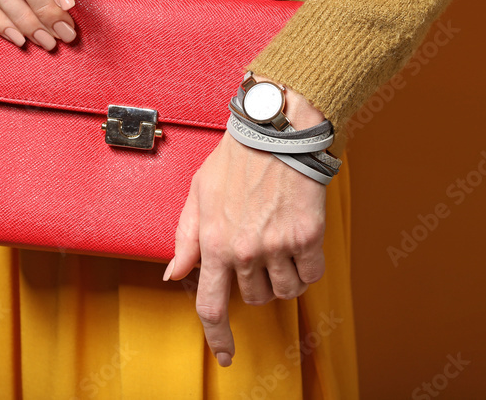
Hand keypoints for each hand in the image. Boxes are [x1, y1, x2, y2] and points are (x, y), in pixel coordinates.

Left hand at [164, 72, 328, 366]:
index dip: (218, 336)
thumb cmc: (237, 158)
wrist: (276, 131)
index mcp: (214, 241)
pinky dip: (307, 266)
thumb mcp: (198, 194)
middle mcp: (245, 249)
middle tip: (258, 250)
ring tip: (279, 241)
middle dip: (255, 282)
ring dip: (283, 275)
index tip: (226, 354)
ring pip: (285, 290)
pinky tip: (300, 243)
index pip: (210, 304)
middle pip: (253, 298)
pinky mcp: (307, 236)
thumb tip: (174, 273)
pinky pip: (311, 274)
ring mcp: (277, 245)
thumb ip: (187, 238)